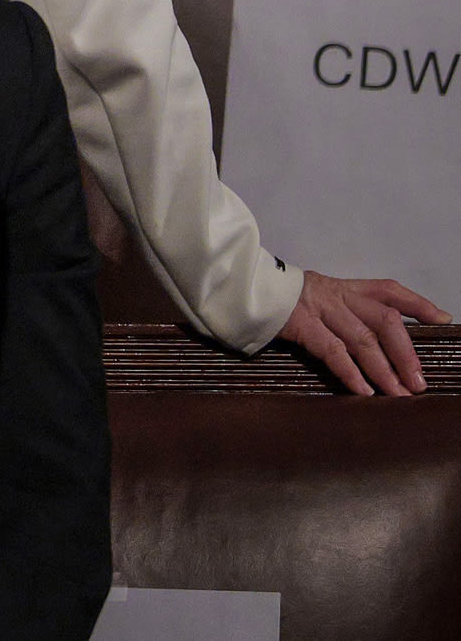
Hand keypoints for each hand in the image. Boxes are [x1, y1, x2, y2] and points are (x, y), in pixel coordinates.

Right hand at [276, 270, 449, 395]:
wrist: (240, 287)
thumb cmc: (280, 299)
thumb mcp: (315, 297)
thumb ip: (340, 313)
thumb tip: (372, 347)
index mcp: (343, 287)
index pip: (388, 290)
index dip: (417, 303)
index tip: (442, 318)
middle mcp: (336, 295)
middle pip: (384, 320)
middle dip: (405, 353)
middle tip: (418, 382)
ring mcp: (319, 308)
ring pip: (363, 339)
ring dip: (384, 370)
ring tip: (399, 393)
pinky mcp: (300, 323)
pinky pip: (332, 350)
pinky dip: (351, 372)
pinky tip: (363, 390)